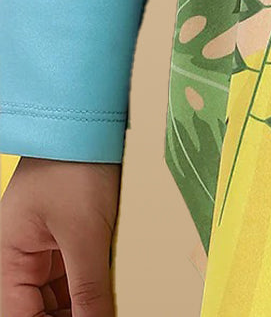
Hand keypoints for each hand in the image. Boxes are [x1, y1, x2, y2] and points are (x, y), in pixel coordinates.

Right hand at [1, 158, 119, 316]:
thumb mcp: (85, 233)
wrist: (90, 122)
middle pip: (39, 309)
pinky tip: (111, 297)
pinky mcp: (67, 237)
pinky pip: (75, 275)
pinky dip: (92, 288)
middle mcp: (20, 258)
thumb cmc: (75, 167)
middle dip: (71, 316)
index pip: (21, 315)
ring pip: (60, 297)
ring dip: (83, 305)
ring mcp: (43, 248)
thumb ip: (89, 289)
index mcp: (8, 259)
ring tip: (109, 308)